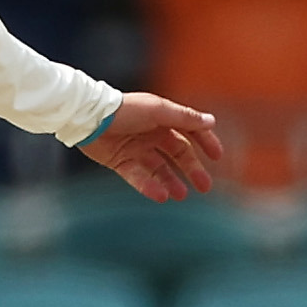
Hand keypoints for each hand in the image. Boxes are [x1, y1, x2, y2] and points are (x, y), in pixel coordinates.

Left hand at [82, 91, 223, 200]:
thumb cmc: (124, 110)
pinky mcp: (121, 162)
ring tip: (182, 195)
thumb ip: (184, 118)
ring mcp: (137, 149)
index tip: (217, 157)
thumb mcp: (158, 111)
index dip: (205, 142)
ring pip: (160, 169)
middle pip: (178, 154)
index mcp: (162, 118)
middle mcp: (151, 134)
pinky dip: (149, 186)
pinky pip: (139, 177)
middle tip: (205, 187)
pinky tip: (161, 196)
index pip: (190, 131)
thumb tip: (211, 121)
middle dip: (192, 169)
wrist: (89, 118)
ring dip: (172, 182)